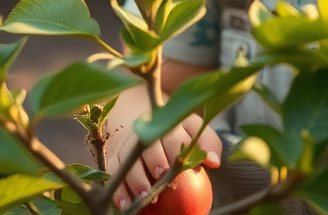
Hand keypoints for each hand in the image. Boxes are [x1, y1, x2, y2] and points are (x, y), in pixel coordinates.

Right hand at [107, 115, 221, 209]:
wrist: (147, 128)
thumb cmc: (179, 138)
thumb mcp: (195, 132)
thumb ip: (208, 144)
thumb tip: (213, 162)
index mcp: (166, 123)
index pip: (170, 133)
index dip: (173, 147)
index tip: (176, 163)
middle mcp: (145, 131)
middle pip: (147, 145)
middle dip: (153, 159)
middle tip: (160, 176)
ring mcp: (128, 144)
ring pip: (127, 159)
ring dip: (135, 178)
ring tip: (144, 195)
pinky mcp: (115, 157)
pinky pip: (114, 172)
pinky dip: (118, 189)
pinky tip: (125, 204)